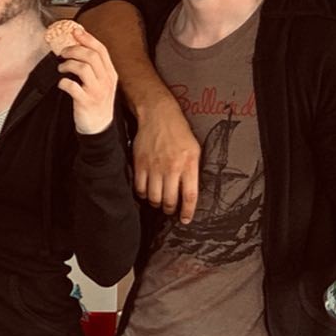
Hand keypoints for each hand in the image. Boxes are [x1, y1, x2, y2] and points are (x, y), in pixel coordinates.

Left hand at [55, 25, 117, 135]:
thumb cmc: (97, 102)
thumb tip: (79, 47)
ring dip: (68, 64)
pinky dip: (64, 82)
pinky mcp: (86, 102)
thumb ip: (95, 67)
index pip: (101, 50)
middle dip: (74, 49)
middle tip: (63, 52)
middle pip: (92, 56)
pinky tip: (61, 83)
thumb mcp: (102, 83)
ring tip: (61, 67)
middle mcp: (105, 81)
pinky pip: (73, 87)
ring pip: (83, 68)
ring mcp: (96, 92)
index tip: (76, 31)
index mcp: (110, 74)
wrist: (99, 127)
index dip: (88, 38)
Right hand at [132, 96, 199, 222]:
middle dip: (170, 210)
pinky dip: (143, 194)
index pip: (190, 196)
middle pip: (170, 200)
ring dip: (157, 204)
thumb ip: (193, 170)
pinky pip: (140, 188)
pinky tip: (146, 192)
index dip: (188, 212)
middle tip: (170, 210)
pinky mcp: (140, 164)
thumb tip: (190, 191)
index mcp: (188, 164)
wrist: (158, 115)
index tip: (185, 219)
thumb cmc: (178, 132)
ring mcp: (154, 167)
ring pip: (154, 198)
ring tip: (159, 201)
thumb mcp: (194, 149)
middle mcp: (171, 167)